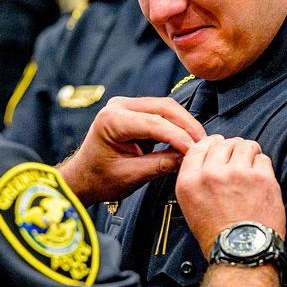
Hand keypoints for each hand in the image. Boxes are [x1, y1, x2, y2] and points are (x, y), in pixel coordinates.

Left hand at [58, 96, 205, 203]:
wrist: (84, 178)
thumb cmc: (100, 179)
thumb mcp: (131, 176)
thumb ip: (161, 164)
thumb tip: (188, 157)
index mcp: (112, 120)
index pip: (154, 123)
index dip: (178, 136)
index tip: (195, 149)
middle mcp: (118, 107)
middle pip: (163, 108)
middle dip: (186, 125)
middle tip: (203, 143)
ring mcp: (126, 106)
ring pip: (165, 108)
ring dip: (183, 124)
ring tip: (198, 143)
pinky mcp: (134, 112)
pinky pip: (161, 114)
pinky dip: (176, 126)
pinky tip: (187, 140)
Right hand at [175, 135, 284, 254]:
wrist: (242, 252)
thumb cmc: (218, 236)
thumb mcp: (191, 206)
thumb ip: (196, 179)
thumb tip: (208, 161)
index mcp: (190, 180)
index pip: (200, 146)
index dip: (212, 144)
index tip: (218, 147)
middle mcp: (211, 174)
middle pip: (223, 142)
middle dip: (231, 148)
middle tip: (237, 159)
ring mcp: (237, 173)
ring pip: (245, 146)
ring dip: (249, 153)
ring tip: (250, 166)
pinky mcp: (260, 178)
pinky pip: (263, 158)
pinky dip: (263, 166)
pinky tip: (260, 179)